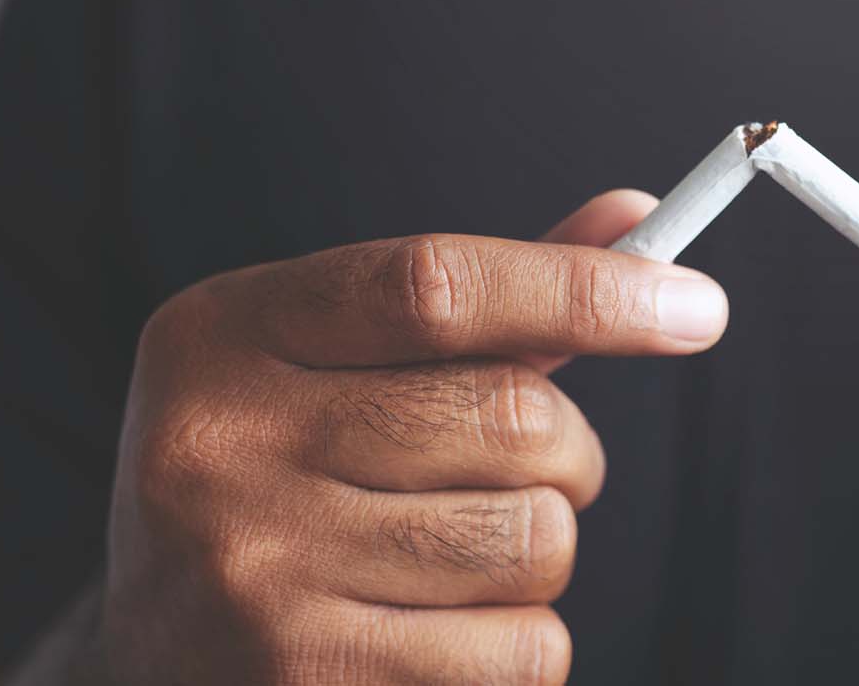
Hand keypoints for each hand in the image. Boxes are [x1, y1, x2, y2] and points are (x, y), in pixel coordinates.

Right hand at [98, 190, 726, 683]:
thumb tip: (637, 220)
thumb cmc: (284, 486)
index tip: (698, 306)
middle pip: (519, 421)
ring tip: (454, 561)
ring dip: (538, 551)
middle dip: (567, 451)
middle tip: (526, 470)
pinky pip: (525, 651)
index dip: (588, 291)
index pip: (439, 288)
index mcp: (228, 335)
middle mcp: (222, 445)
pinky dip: (519, 644)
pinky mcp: (309, 680)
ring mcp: (255, 573)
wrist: (160, 655)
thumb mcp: (338, 370)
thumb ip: (489, 304)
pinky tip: (436, 635)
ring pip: (538, 541)